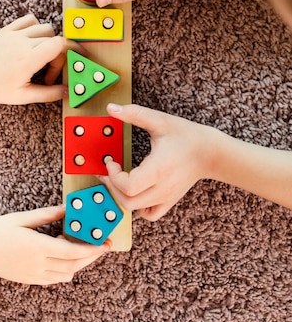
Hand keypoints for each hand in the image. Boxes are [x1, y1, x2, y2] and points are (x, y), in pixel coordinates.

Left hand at [0, 14, 83, 103]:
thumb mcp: (23, 97)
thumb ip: (48, 94)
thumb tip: (67, 92)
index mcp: (28, 60)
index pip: (59, 44)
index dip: (73, 49)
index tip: (79, 56)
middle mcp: (22, 43)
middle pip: (54, 38)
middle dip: (57, 55)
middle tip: (47, 74)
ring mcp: (14, 34)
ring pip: (44, 27)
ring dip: (48, 40)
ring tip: (39, 58)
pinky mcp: (6, 30)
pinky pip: (29, 20)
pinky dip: (35, 28)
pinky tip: (31, 43)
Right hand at [0, 205, 110, 284]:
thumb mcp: (21, 218)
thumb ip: (47, 215)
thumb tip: (68, 208)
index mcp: (37, 247)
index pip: (72, 252)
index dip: (91, 250)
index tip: (104, 244)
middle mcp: (38, 265)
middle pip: (74, 265)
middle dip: (91, 257)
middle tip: (102, 246)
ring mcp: (34, 275)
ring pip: (67, 275)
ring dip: (79, 263)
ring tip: (81, 248)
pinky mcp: (30, 280)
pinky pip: (55, 279)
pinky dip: (66, 269)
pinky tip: (65, 256)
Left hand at [100, 103, 215, 220]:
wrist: (211, 153)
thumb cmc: (187, 135)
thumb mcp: (160, 120)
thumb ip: (134, 114)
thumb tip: (111, 108)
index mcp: (159, 169)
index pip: (129, 186)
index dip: (114, 176)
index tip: (111, 161)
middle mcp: (162, 188)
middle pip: (128, 201)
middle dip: (112, 187)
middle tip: (109, 172)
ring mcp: (166, 197)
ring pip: (135, 209)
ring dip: (121, 196)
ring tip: (118, 180)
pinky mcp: (169, 200)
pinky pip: (149, 214)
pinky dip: (137, 207)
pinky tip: (135, 192)